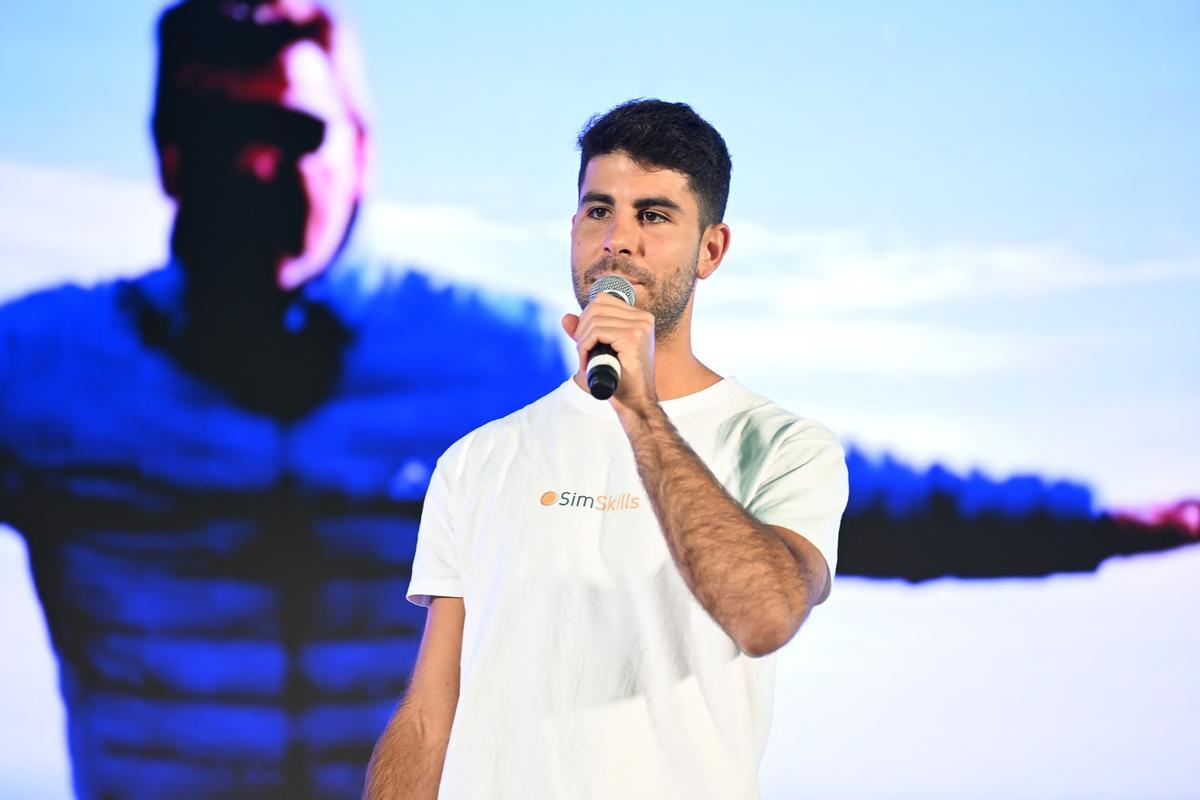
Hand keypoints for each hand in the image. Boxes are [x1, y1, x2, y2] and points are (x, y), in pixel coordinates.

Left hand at [562, 292, 656, 412]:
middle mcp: (643, 318)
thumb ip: (584, 333)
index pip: (603, 300)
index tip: (584, 339)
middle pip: (597, 306)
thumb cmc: (619, 379)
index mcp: (640, 317)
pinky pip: (597, 332)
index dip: (586, 317)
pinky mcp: (633, 337)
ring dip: (582, 340)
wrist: (634, 402)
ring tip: (585, 359)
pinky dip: (585, 347)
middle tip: (581, 351)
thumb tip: (566, 317)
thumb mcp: (599, 351)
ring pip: (595, 320)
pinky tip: (586, 362)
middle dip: (582, 328)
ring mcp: (640, 326)